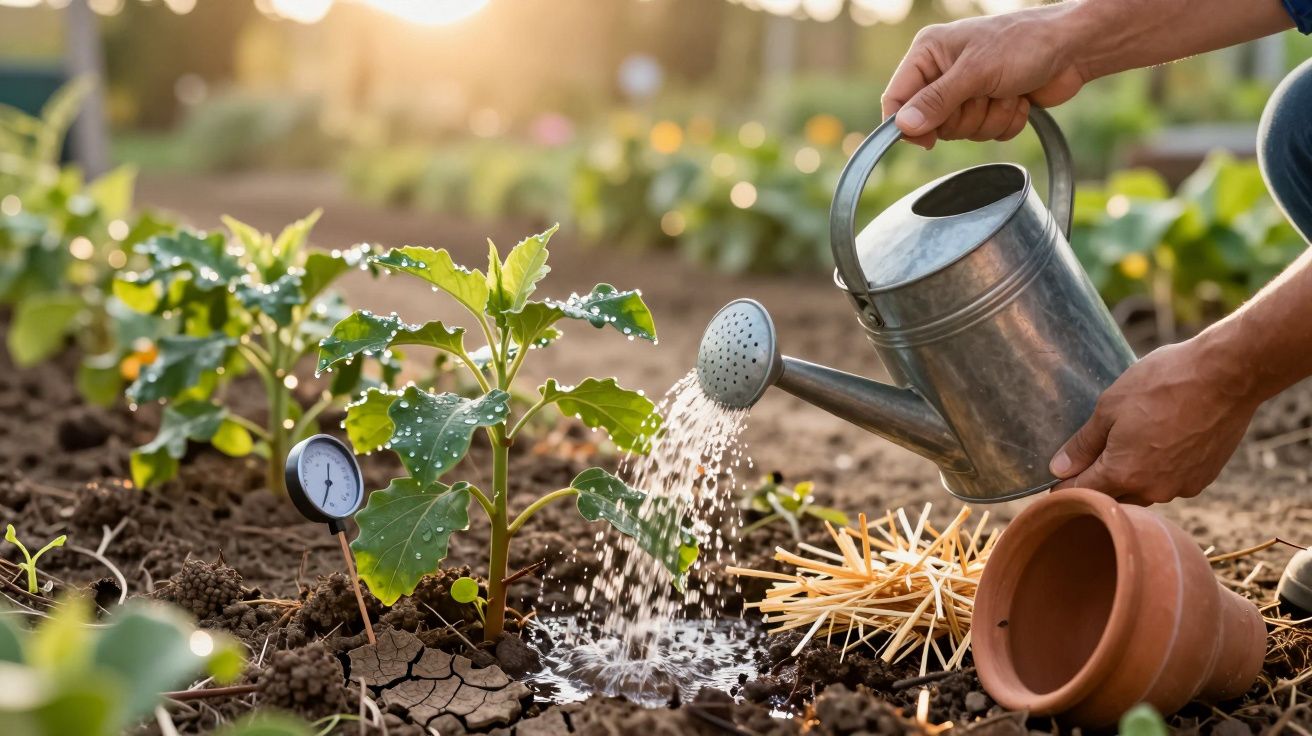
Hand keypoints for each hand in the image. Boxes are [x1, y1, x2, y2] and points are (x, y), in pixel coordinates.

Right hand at [881, 5, 1089, 147]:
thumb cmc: (1024, 44)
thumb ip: (937, 100)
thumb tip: (903, 126)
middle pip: (931, 122)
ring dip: (989, 118)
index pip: (896, 98)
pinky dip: (1005, 121)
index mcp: (928, 53)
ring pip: (961, 132)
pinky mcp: (989, 106)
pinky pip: (985, 134)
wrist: (1073, 47)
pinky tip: (1018, 98)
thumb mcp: (975, 71)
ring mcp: (967, 91)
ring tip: (1007, 91)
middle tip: (984, 93)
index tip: (928, 139)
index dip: (907, 124)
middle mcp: (943, 72)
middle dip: (964, 116)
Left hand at [1049, 339, 1261, 504]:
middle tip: (1093, 453)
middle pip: (1113, 496)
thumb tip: (1059, 469)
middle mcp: (1153, 490)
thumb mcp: (1110, 406)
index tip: (1056, 481)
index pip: (1081, 493)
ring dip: (1132, 475)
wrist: (1227, 376)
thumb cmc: (1163, 384)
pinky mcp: (1204, 478)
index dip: (1064, 486)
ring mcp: (1181, 487)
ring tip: (1132, 442)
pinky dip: (1161, 469)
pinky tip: (1162, 442)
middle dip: (1099, 481)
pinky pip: (1171, 482)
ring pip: (1144, 491)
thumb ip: (1084, 444)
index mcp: (1123, 474)